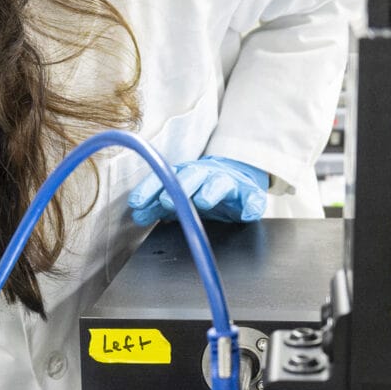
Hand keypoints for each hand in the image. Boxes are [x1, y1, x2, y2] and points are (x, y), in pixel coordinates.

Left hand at [125, 154, 268, 226]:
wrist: (236, 177)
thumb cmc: (203, 188)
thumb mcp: (178, 197)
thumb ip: (157, 206)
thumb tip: (138, 214)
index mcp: (186, 175)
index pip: (165, 178)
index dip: (150, 189)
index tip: (136, 202)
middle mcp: (206, 175)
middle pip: (192, 176)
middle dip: (179, 187)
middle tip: (166, 201)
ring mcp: (229, 183)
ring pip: (221, 183)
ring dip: (211, 191)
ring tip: (204, 201)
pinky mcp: (250, 195)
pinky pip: (253, 199)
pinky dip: (251, 206)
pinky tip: (247, 213)